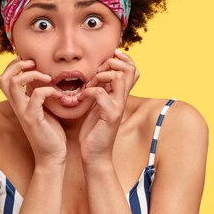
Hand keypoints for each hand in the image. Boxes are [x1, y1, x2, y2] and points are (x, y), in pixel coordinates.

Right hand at [0, 56, 66, 166]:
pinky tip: (58, 95)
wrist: (52, 155)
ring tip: (47, 77)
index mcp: (18, 103)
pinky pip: (36, 96)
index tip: (32, 63)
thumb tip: (41, 79)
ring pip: (14, 84)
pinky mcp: (33, 119)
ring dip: (32, 75)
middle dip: (17, 65)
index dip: (14, 65)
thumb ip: (38, 94)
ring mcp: (23, 112)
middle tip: (34, 64)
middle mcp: (17, 106)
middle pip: (3, 78)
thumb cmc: (50, 132)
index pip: (4, 78)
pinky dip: (47, 90)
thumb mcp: (42, 108)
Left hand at [77, 49, 139, 163]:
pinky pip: (101, 94)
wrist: (95, 154)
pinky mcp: (110, 116)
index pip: (132, 70)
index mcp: (120, 96)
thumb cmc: (94, 131)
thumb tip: (96, 75)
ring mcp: (118, 107)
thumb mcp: (97, 106)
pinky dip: (89, 91)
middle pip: (130, 69)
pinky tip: (81, 98)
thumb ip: (101, 90)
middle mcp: (123, 100)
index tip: (107, 59)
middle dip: (112, 63)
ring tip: (89, 84)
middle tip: (97, 71)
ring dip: (101, 76)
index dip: (123, 59)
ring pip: (118, 78)